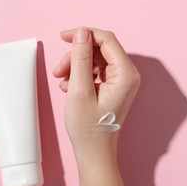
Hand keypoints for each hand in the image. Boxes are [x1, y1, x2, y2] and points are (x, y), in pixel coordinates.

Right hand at [53, 27, 140, 158]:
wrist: (94, 152)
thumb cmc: (88, 128)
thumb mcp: (79, 90)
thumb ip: (80, 58)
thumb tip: (81, 33)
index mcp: (125, 74)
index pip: (106, 39)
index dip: (83, 34)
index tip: (63, 37)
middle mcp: (127, 75)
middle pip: (99, 49)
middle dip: (76, 56)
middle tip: (59, 70)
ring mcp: (121, 82)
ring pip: (95, 60)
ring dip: (76, 67)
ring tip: (63, 82)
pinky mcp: (113, 88)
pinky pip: (96, 72)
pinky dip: (80, 76)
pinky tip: (69, 88)